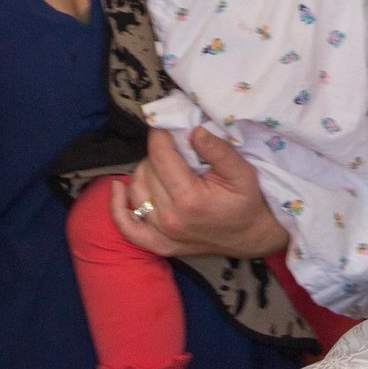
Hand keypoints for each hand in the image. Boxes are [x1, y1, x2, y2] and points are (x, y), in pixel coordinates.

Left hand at [113, 128, 290, 260]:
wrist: (250, 237)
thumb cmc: (247, 202)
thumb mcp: (242, 172)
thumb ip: (218, 150)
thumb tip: (193, 130)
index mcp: (189, 199)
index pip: (160, 156)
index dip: (160, 134)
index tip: (166, 124)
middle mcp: (170, 218)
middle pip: (146, 170)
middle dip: (158, 153)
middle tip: (176, 148)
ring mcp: (161, 234)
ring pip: (135, 189)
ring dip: (145, 171)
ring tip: (164, 166)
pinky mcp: (158, 244)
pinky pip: (126, 226)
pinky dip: (117, 206)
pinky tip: (117, 188)